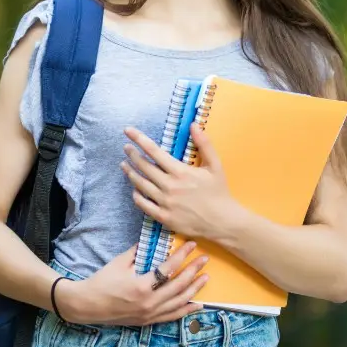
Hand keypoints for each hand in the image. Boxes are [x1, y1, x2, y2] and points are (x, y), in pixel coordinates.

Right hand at [59, 242, 208, 325]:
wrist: (88, 305)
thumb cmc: (102, 281)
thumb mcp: (119, 263)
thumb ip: (138, 252)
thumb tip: (153, 240)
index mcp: (142, 286)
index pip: (168, 268)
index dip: (182, 256)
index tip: (192, 245)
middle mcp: (149, 302)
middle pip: (178, 285)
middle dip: (193, 271)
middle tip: (205, 260)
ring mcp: (150, 314)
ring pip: (179, 302)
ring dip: (194, 289)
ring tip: (205, 278)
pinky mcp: (148, 321)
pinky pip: (172, 316)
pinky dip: (186, 310)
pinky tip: (197, 304)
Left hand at [121, 123, 236, 241]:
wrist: (222, 221)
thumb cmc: (219, 192)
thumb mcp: (215, 165)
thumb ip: (204, 143)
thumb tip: (193, 124)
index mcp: (180, 172)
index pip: (154, 151)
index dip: (139, 139)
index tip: (128, 131)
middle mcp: (170, 186)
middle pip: (144, 167)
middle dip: (132, 155)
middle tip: (126, 148)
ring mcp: (165, 203)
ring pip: (141, 185)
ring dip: (130, 173)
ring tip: (124, 165)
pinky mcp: (164, 217)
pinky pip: (144, 205)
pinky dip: (136, 196)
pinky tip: (134, 190)